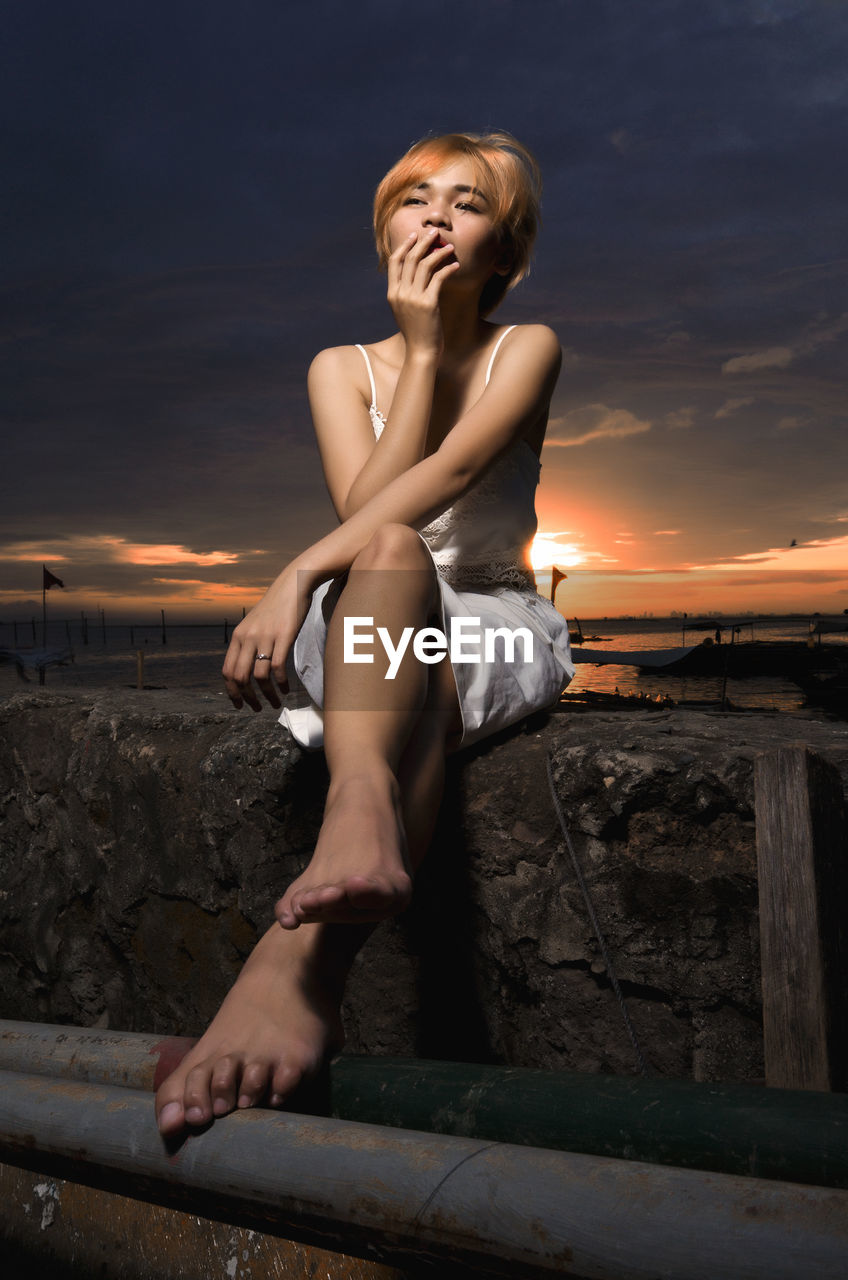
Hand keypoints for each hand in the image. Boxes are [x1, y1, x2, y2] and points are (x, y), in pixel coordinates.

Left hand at [221, 566, 314, 710]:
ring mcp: (264, 637)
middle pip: (239, 677)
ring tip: (275, 703)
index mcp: (238, 636)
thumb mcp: (254, 624)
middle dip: (247, 698)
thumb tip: (246, 669)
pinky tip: (285, 689)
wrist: (293, 585)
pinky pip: (277, 667)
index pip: (227, 671)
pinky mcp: (283, 636)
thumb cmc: (276, 607)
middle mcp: (247, 637)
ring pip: (259, 676)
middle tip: (256, 709)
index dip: (231, 692)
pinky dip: (280, 683)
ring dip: (266, 695)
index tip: (240, 704)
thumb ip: (248, 643)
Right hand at [386, 229, 458, 357]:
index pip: (395, 262)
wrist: (421, 352)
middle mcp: (400, 294)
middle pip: (410, 259)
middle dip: (423, 242)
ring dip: (438, 252)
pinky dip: (448, 268)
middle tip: (435, 232)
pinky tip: (456, 265)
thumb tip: (416, 276)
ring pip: (424, 265)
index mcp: (393, 294)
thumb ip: (407, 293)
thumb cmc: (417, 332)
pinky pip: (439, 278)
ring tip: (449, 246)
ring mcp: (413, 299)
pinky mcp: (428, 304)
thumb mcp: (406, 310)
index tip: (414, 235)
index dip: (404, 246)